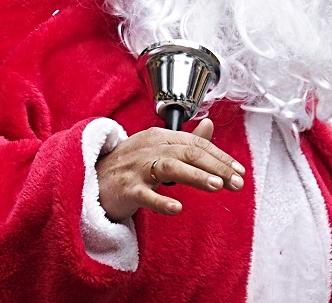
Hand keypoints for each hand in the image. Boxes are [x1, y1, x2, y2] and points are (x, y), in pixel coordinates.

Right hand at [95, 119, 244, 222]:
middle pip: (186, 152)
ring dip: (195, 176)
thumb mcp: (157, 147)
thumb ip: (185, 139)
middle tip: (237, 182)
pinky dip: (161, 201)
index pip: (194, 143)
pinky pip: (145, 195)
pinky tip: (177, 207)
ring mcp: (136, 168)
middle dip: (215, 166)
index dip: (219, 156)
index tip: (239, 171)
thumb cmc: (129, 165)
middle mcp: (148, 148)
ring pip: (169, 167)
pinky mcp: (126, 189)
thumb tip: (210, 125)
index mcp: (158, 136)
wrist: (92, 180)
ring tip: (217, 186)